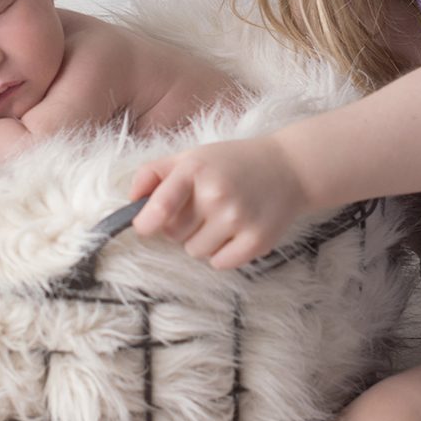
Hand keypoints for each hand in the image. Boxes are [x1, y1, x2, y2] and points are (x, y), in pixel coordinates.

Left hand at [129, 135, 310, 270]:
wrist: (289, 168)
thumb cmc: (232, 164)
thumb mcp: (192, 156)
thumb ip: (155, 173)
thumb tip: (131, 201)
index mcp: (196, 169)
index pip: (160, 205)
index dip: (146, 221)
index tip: (145, 226)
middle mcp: (217, 194)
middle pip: (174, 234)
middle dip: (182, 226)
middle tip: (203, 209)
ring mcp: (238, 218)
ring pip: (195, 252)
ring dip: (202, 241)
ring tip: (221, 219)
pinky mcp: (257, 240)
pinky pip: (220, 263)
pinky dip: (223, 254)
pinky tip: (236, 233)